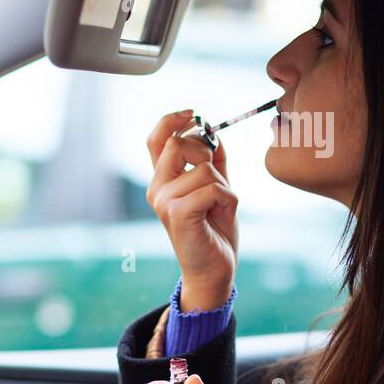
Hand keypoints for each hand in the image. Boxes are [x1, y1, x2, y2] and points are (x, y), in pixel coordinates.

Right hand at [145, 110, 237, 308]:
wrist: (215, 270)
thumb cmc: (214, 231)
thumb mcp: (217, 189)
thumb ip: (214, 162)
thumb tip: (212, 132)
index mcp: (163, 180)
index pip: (156, 139)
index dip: (172, 119)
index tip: (193, 113)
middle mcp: (157, 188)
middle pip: (179, 144)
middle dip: (206, 154)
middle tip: (217, 180)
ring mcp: (164, 201)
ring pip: (203, 169)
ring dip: (224, 186)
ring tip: (222, 207)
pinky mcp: (177, 213)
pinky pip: (211, 188)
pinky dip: (227, 198)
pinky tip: (224, 213)